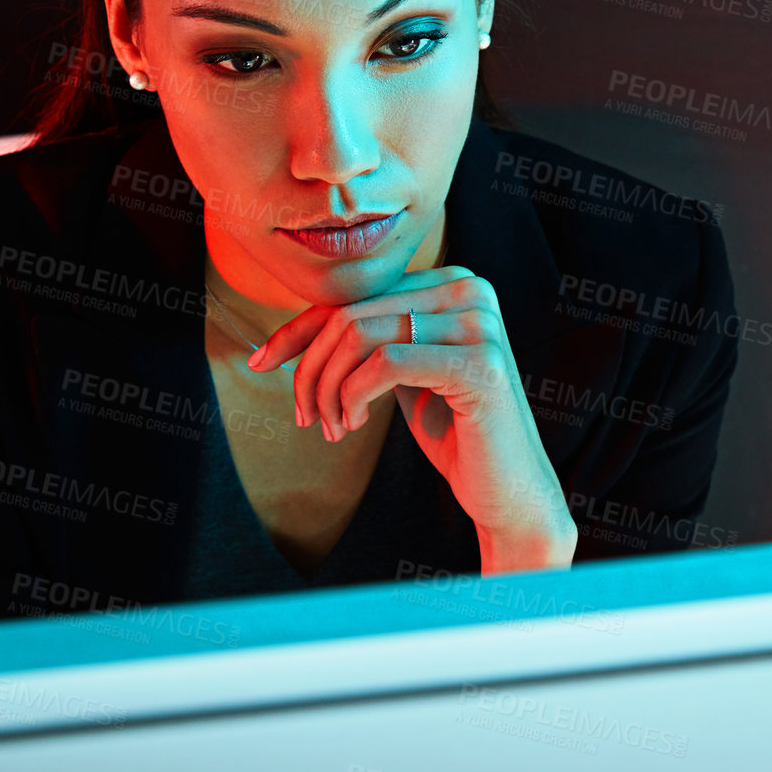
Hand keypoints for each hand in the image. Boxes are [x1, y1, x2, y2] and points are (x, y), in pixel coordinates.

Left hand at [248, 266, 577, 572]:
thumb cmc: (455, 431)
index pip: (355, 295)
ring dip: (329, 388)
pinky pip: (386, 363)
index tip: (262, 361)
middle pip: (352, 313)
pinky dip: (354, 397)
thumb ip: (370, 338)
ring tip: (332, 427)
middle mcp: (469, 289)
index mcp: (451, 282)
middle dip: (311, 368)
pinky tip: (353, 425)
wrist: (508, 489)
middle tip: (306, 416)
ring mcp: (478, 324)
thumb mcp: (402, 373)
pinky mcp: (479, 363)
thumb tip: (297, 328)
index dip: (300, 328)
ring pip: (361, 335)